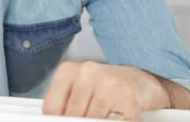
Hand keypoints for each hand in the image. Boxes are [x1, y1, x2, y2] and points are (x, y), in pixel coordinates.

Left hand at [42, 61, 169, 120]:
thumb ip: (65, 105)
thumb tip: (54, 120)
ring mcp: (108, 84)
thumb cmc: (103, 87)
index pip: (51, 107)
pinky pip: (118, 121)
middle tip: (87, 119)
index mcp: (68, 71)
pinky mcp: (129, 97)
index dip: (56, 120)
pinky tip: (118, 119)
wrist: (138, 80)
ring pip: (93, 119)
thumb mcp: (77, 90)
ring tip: (104, 117)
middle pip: (72, 115)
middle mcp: (86, 73)